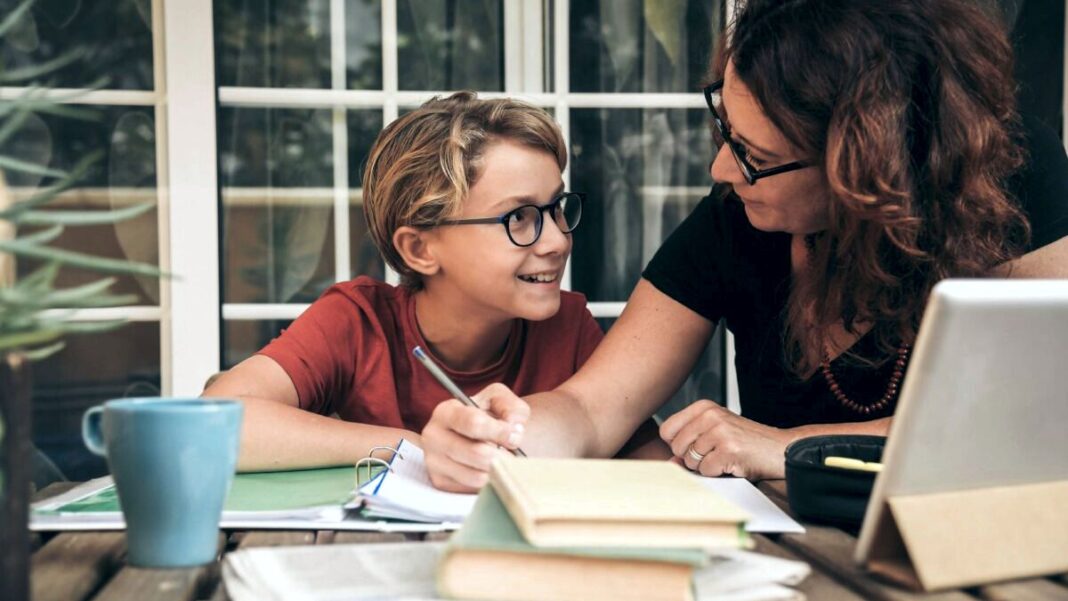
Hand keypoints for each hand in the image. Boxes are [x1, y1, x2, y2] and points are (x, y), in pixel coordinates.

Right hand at [421, 383, 529, 492]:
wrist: (478, 435)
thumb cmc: (488, 415)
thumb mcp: (499, 399)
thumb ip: (511, 407)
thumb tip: (513, 427)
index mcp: (445, 412)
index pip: (474, 424)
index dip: (500, 431)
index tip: (515, 437)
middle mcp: (433, 437)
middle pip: (477, 453)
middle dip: (503, 455)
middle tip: (514, 454)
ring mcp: (434, 462)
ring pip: (477, 476)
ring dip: (498, 471)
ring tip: (504, 461)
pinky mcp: (441, 482)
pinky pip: (473, 489)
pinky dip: (489, 482)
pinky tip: (492, 470)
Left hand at [659, 400, 793, 479]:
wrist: (780, 449)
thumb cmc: (747, 442)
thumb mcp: (715, 432)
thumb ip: (689, 442)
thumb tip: (669, 462)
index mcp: (704, 407)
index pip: (667, 429)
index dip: (677, 444)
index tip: (695, 445)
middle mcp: (710, 415)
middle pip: (677, 447)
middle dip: (692, 458)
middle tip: (714, 453)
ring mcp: (720, 432)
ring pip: (690, 460)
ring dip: (706, 466)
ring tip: (725, 457)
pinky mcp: (728, 450)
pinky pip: (706, 470)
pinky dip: (717, 473)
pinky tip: (732, 464)